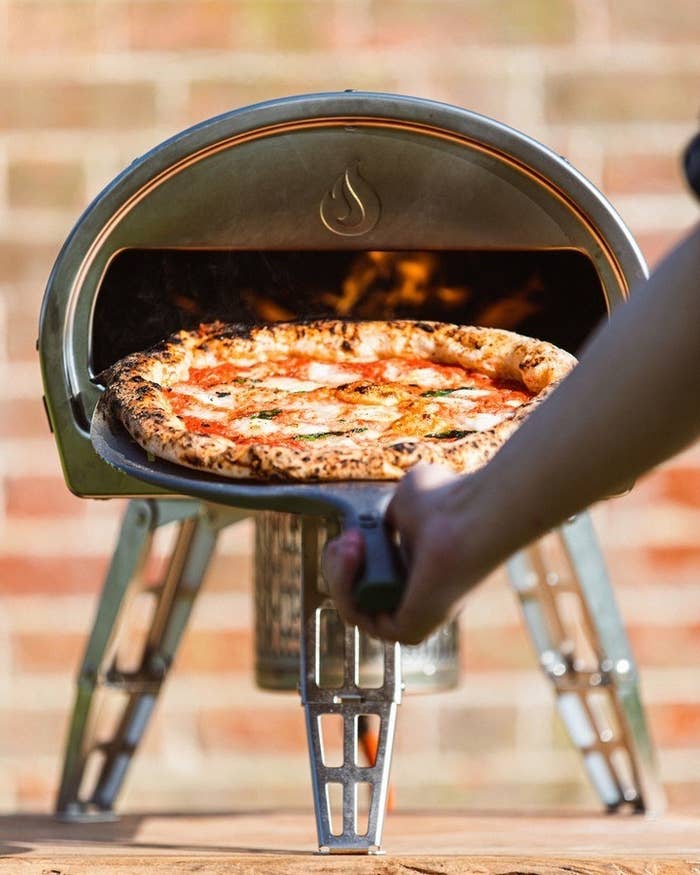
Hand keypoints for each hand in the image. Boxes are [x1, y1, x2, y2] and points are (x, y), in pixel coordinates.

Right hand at [322, 465, 492, 643]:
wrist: (471, 514)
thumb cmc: (448, 500)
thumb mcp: (407, 499)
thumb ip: (394, 512)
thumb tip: (386, 519)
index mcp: (417, 572)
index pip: (368, 578)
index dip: (347, 557)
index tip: (351, 532)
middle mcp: (416, 599)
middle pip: (355, 593)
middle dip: (337, 563)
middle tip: (350, 537)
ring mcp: (414, 618)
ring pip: (352, 606)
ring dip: (339, 573)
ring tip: (352, 543)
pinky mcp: (410, 632)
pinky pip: (358, 617)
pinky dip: (345, 587)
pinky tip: (353, 556)